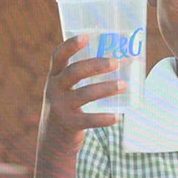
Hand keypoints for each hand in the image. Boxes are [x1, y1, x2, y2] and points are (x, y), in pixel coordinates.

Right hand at [32, 34, 124, 177]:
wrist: (53, 141)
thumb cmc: (68, 107)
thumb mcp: (67, 90)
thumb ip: (84, 77)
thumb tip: (125, 60)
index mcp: (54, 77)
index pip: (58, 56)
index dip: (70, 45)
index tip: (86, 36)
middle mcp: (53, 90)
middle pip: (73, 73)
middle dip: (95, 66)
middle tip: (115, 62)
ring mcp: (59, 107)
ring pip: (84, 95)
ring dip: (106, 88)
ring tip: (124, 85)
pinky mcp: (68, 124)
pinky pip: (88, 120)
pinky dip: (103, 119)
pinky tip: (117, 116)